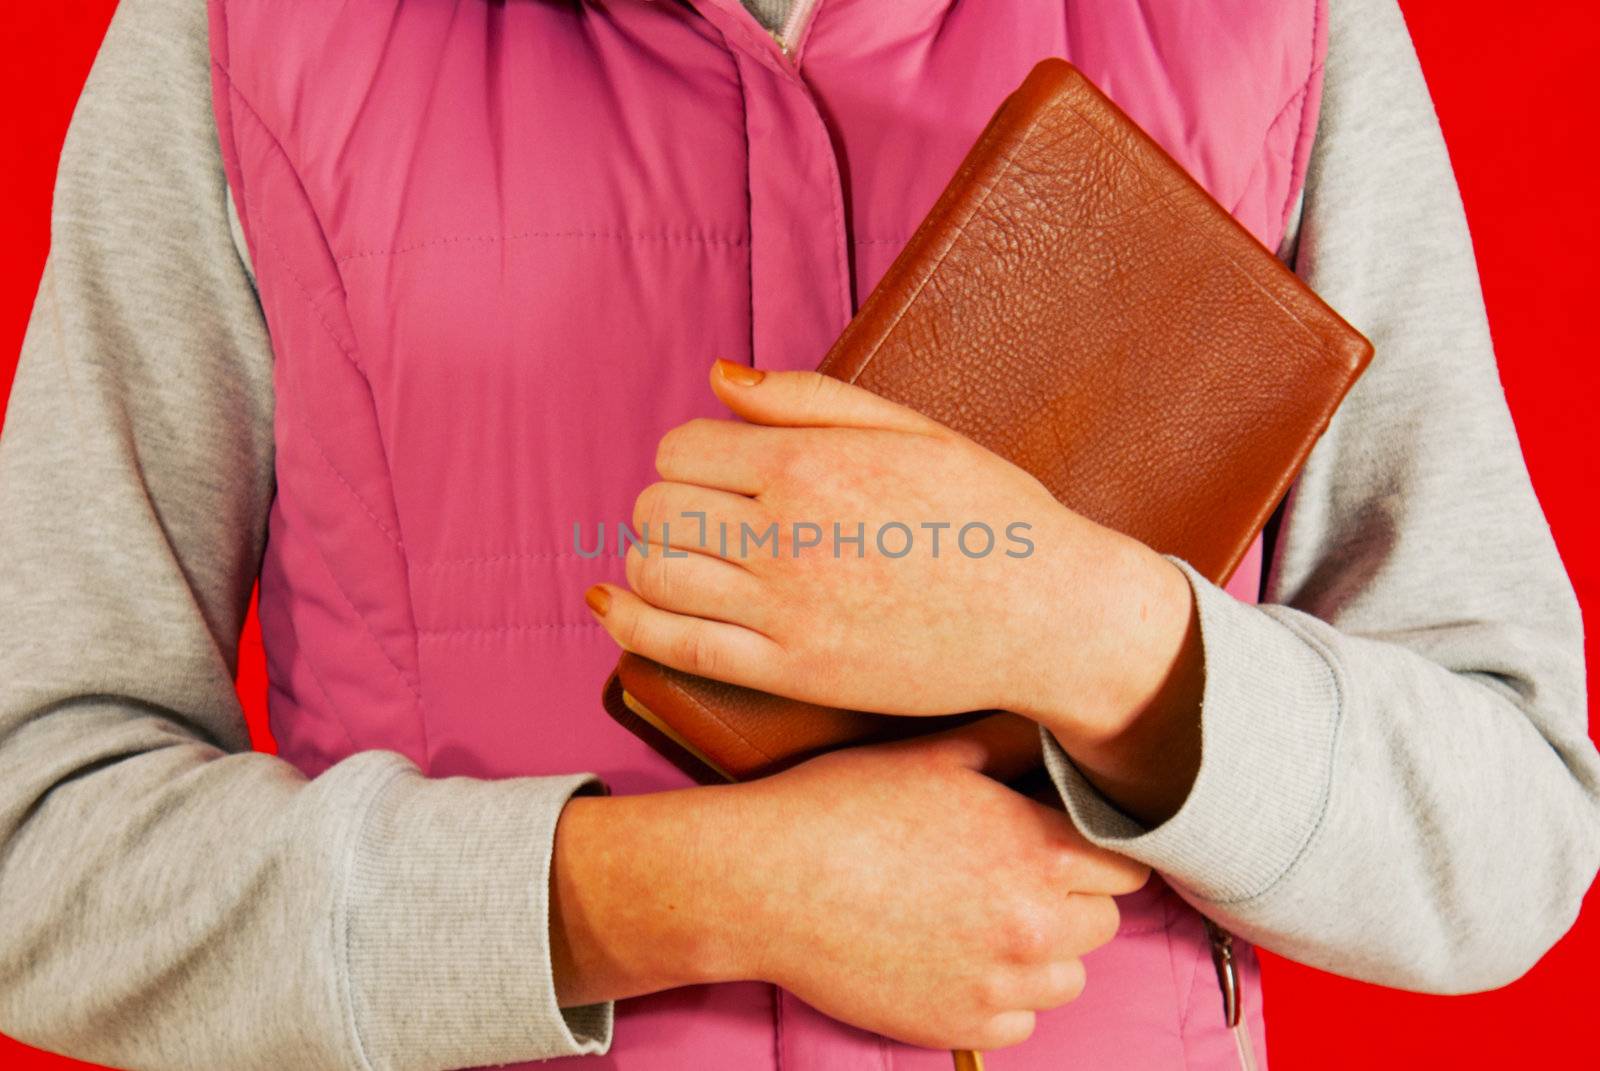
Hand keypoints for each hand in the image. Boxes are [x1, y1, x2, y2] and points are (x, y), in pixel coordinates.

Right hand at [550, 718, 1149, 1049]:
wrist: (765, 882)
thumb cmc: (844, 807)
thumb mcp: (934, 754)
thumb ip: (1011, 748)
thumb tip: (1055, 734)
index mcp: (1038, 848)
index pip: (1126, 862)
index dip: (1093, 848)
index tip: (1061, 842)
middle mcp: (1033, 923)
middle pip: (1104, 922)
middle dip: (1070, 899)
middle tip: (1014, 877)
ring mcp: (998, 983)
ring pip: (1069, 977)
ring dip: (1042, 953)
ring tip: (985, 920)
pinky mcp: (960, 1026)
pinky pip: (1021, 1022)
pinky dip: (1000, 996)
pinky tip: (957, 958)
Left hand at [585, 361, 1204, 820]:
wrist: (1050, 615)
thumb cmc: (991, 513)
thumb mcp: (911, 430)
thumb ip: (805, 399)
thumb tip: (716, 376)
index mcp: (813, 465)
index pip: (682, 450)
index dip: (689, 455)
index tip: (718, 468)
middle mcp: (788, 537)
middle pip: (658, 509)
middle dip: (670, 503)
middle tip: (706, 513)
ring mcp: (787, 611)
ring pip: (655, 573)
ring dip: (649, 557)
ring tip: (681, 553)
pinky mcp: (793, 672)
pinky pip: (677, 647)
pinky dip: (628, 622)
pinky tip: (610, 604)